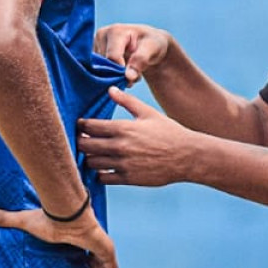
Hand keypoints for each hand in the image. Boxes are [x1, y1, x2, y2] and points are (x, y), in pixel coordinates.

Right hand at [0, 203, 117, 267]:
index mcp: (76, 235)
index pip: (83, 248)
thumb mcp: (24, 221)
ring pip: (105, 264)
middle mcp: (90, 239)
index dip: (83, 259)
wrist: (65, 213)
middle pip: (97, 257)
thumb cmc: (48, 218)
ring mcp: (100, 244)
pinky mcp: (106, 249)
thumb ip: (4, 218)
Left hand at [79, 88, 196, 185]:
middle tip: (84, 140)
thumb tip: (110, 89)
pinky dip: (100, 174)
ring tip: (94, 155)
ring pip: (91, 163)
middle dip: (81, 142)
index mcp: (123, 128)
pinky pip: (103, 178)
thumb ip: (127, 101)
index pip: (89, 126)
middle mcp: (120, 146)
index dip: (82, 125)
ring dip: (89, 158)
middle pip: (85, 145)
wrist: (187, 156)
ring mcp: (123, 164)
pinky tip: (105, 168)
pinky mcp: (128, 178)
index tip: (82, 126)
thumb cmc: (169, 132)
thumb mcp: (148, 113)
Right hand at [93, 23, 172, 84]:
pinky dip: (110, 75)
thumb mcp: (153, 49)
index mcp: (115, 31)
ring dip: (114, 75)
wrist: (149, 43)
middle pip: (104, 65)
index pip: (112, 58)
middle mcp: (101, 35)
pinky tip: (121, 70)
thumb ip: (141, 60)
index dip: (122, 71)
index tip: (135, 76)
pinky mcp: (94, 53)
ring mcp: (95, 44)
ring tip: (129, 70)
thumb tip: (128, 76)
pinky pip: (98, 70)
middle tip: (134, 74)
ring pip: (100, 69)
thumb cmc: (152, 44)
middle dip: (118, 74)